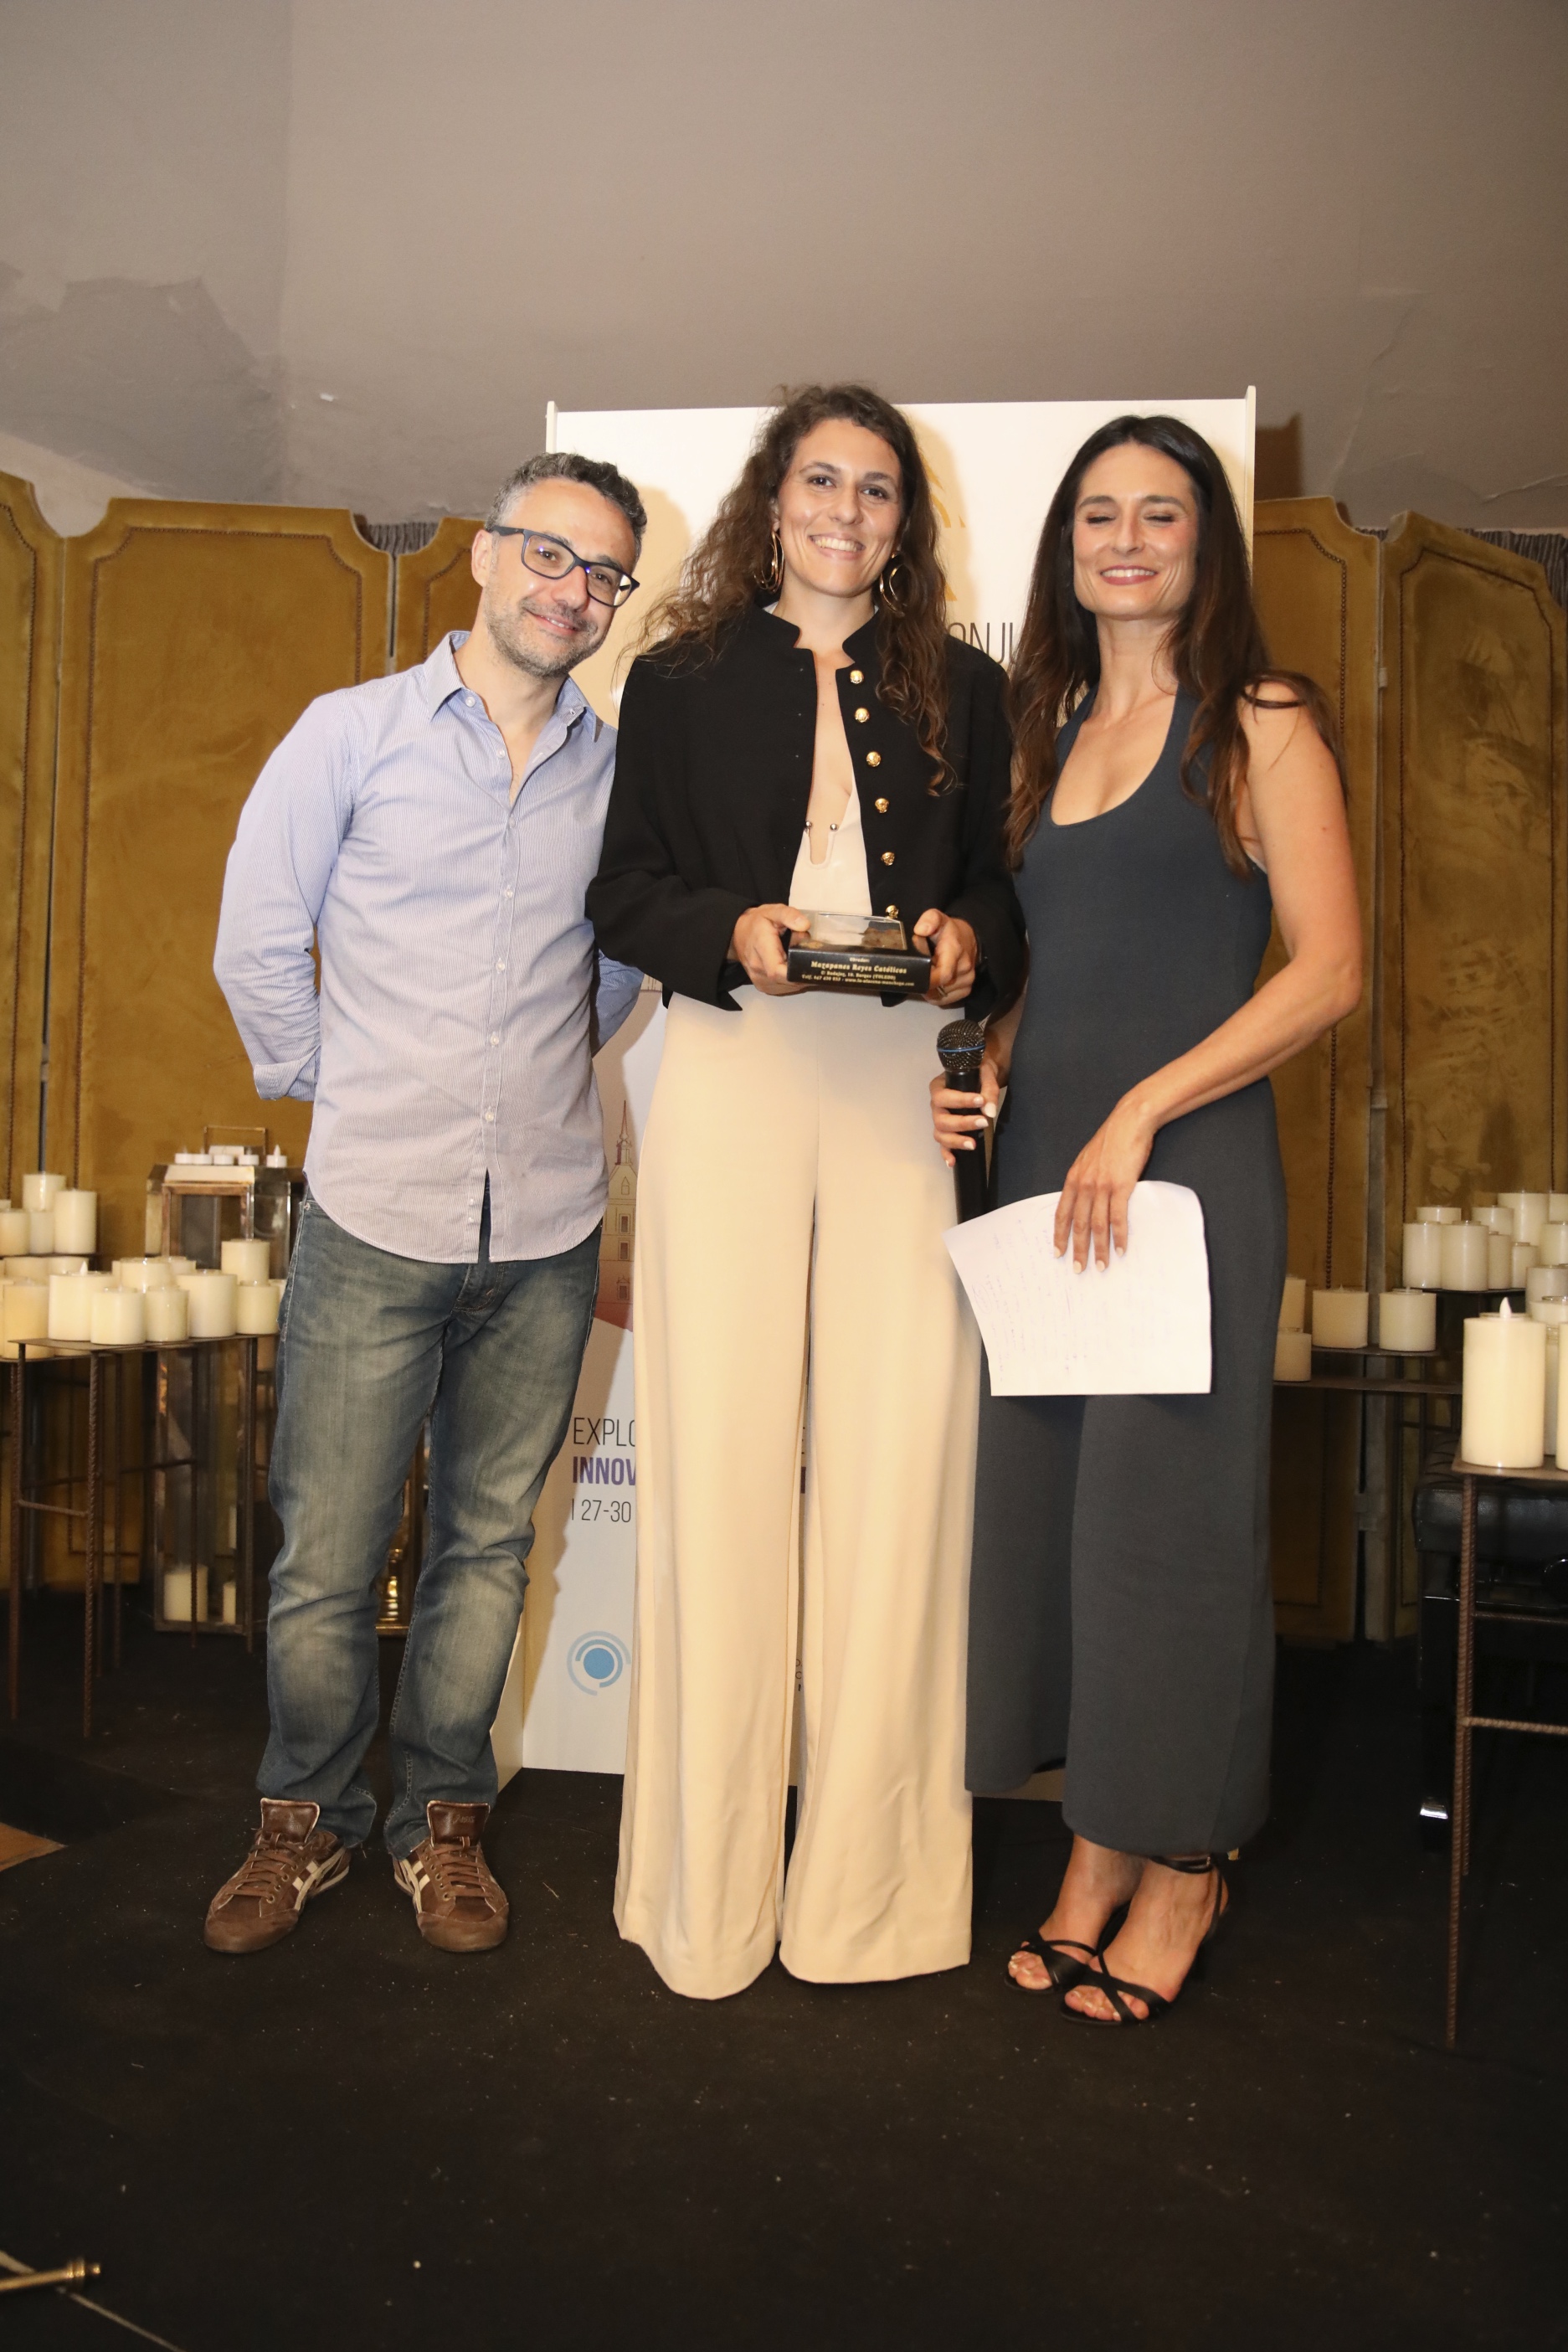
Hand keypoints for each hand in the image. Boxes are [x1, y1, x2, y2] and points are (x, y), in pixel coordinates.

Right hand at [729, 904, 808, 994]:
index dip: (795, 972)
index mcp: (761, 949)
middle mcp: (757, 969)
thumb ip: (789, 915)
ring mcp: (759, 980)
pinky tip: (795, 969)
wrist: (738, 934)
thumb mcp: (773, 911)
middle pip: (786, 980)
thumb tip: (805, 925)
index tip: (809, 964)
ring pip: (788, 987)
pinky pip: (783, 989)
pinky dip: (793, 982)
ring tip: (801, 961)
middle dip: (803, 971)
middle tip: (810, 957)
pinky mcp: (763, 986)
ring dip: (799, 977)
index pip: (776, 971)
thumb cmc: (757, 923)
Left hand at [914, 910, 978, 1005]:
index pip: (943, 974)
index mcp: (955, 950)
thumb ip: (929, 919)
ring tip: (926, 975)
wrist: (969, 938)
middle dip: (924, 982)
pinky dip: (936, 995)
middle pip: (938, 986)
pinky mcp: (967, 989)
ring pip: (940, 995)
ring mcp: (967, 980)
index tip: (914, 976)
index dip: (926, 980)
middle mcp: (964, 968)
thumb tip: (920, 929)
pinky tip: (932, 984)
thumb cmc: (949, 931)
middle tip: (916, 973)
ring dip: (929, 989)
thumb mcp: (938, 918)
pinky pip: (945, 1000)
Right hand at [930, 1047, 1002, 1168]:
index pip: (944, 1097)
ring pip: (940, 1134)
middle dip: (962, 1123)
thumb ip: (988, 1089)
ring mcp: (940, 1120)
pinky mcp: (947, 1131)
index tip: (980, 1101)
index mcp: (939, 1087)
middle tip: (983, 1122)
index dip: (961, 1101)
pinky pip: (943, 1145)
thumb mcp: (986, 1072)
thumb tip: (989, 1112)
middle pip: (941, 1120)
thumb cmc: (979, 1070)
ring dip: (956, 1141)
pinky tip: (953, 1162)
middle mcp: (936, 1105)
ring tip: (973, 1144)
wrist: (981, 1074)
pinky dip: (946, 1154)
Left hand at [1055, 1095, 1156, 1268]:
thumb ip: (1084, 1180)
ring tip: (1100, 1266)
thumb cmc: (1112, 1140)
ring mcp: (1101, 1186)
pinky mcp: (1120, 1186)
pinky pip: (1117, 1217)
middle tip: (1077, 1269)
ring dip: (1099, 1249)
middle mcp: (1084, 1185)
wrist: (1130, 1122)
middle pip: (1078, 1224)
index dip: (1059, 1235)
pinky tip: (1120, 1249)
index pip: (1062, 1213)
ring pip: (1097, 1225)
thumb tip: (1084, 1202)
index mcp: (1073, 1179)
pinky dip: (1119, 1236)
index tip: (1057, 1252)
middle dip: (1077, 1249)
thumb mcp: (1088, 1160)